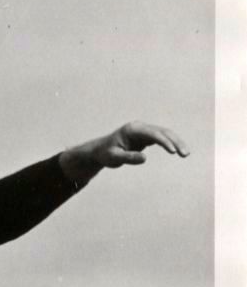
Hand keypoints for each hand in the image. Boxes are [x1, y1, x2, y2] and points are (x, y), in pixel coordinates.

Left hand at [61, 122, 189, 185]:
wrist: (101, 151)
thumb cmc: (106, 154)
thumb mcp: (113, 158)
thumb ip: (127, 158)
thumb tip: (144, 158)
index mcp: (132, 129)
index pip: (152, 134)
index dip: (164, 142)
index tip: (173, 152)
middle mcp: (140, 127)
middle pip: (163, 132)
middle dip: (175, 142)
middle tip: (185, 154)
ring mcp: (145, 130)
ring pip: (165, 134)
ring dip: (176, 143)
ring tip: (185, 154)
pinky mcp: (147, 136)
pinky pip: (163, 138)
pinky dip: (172, 144)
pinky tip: (179, 152)